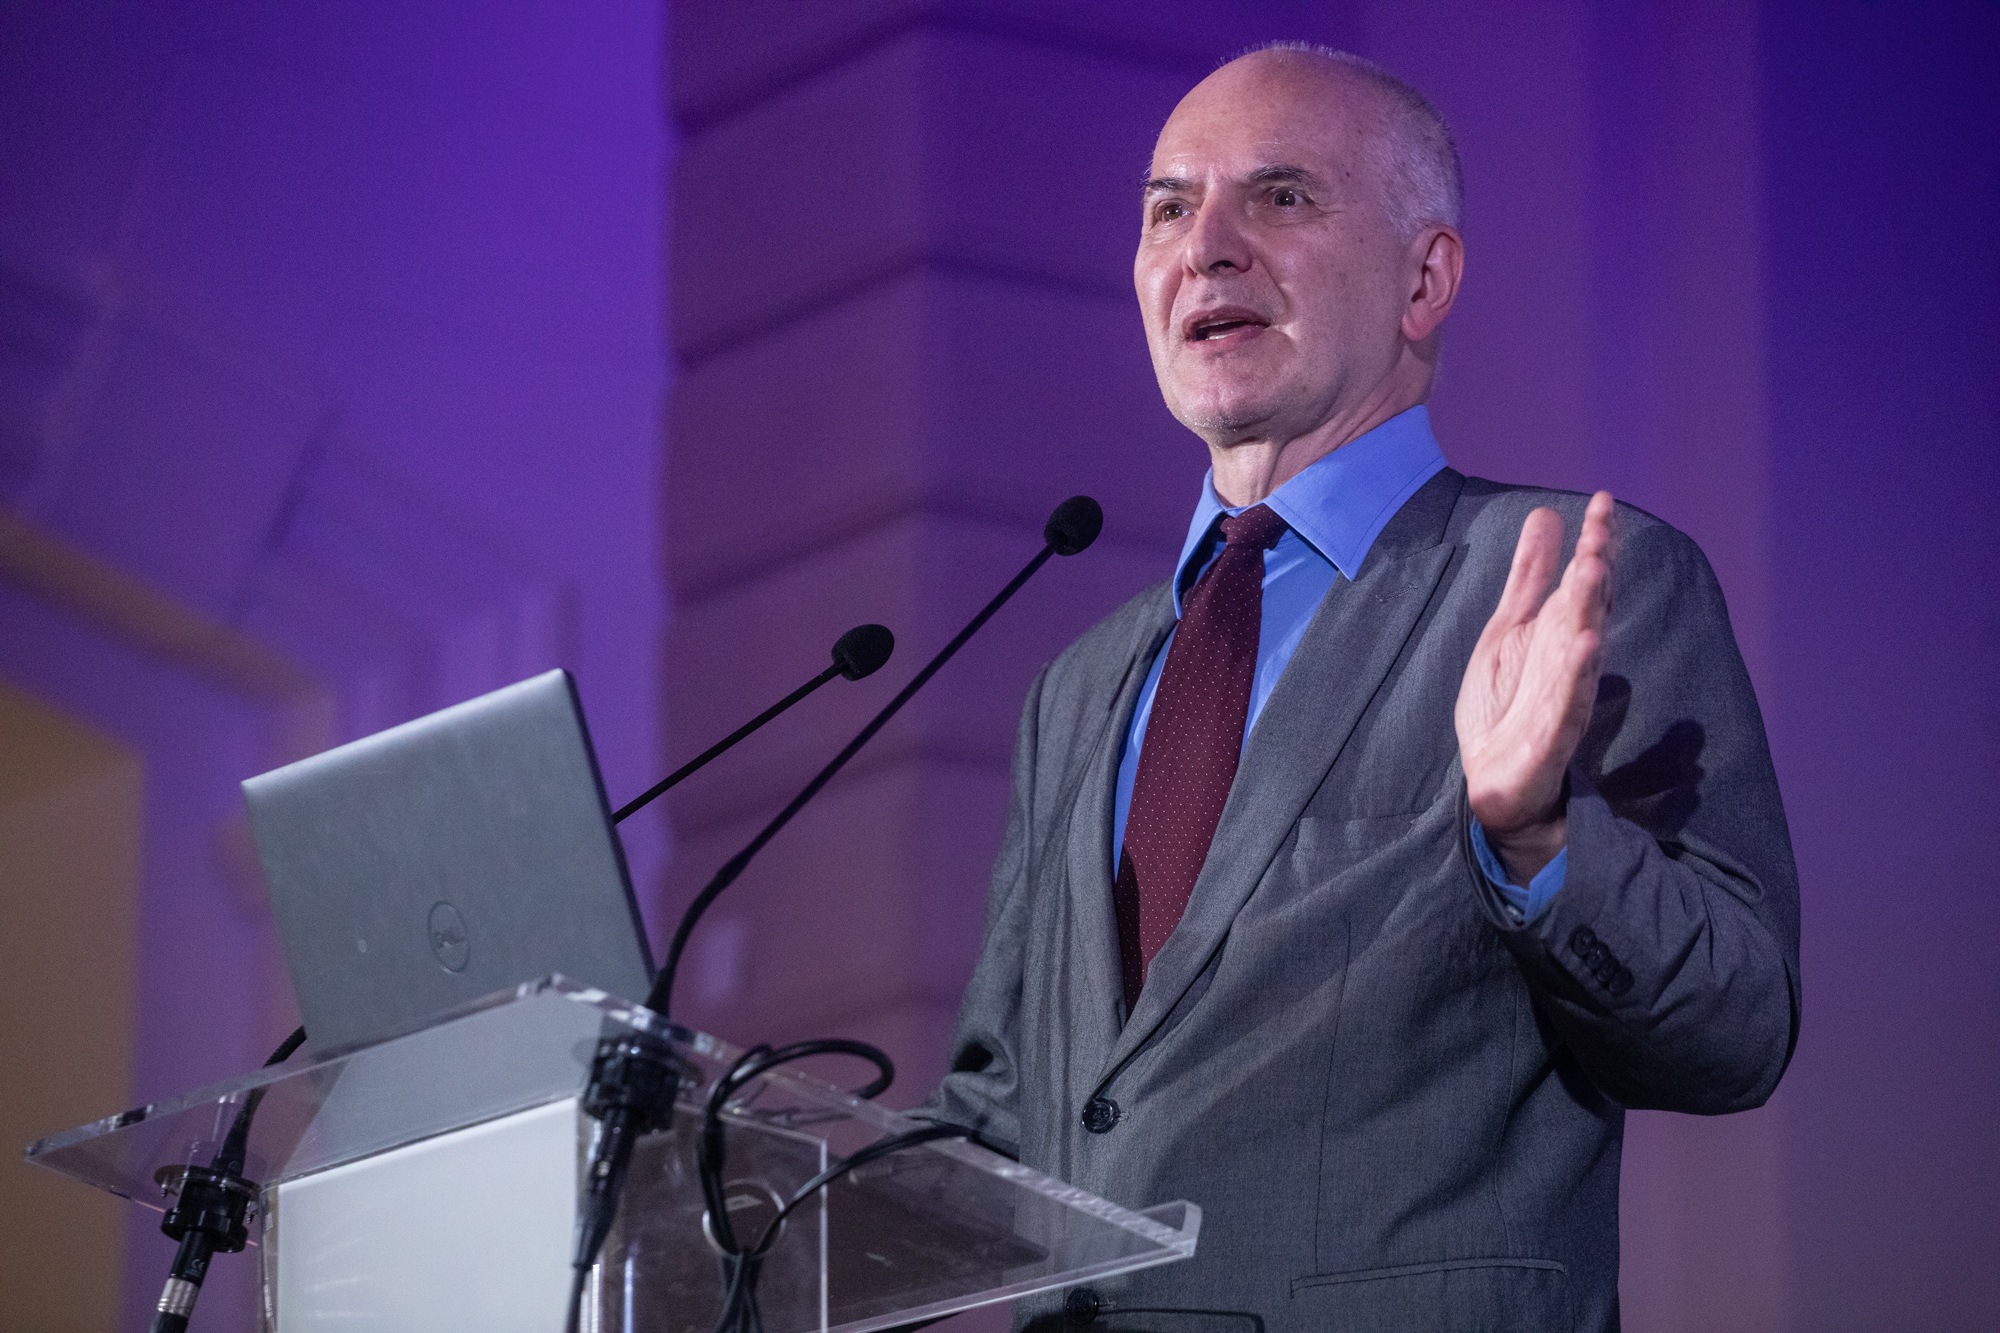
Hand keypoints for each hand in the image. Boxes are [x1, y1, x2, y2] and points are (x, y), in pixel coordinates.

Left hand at [1455, 491, 1616, 882]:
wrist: (1496, 778)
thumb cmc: (1507, 702)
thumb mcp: (1508, 629)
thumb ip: (1530, 577)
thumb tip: (1548, 515)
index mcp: (1559, 632)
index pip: (1582, 581)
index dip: (1594, 542)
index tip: (1601, 500)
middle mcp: (1568, 660)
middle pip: (1586, 609)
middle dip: (1594, 571)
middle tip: (1599, 533)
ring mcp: (1562, 697)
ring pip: (1581, 649)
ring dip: (1590, 611)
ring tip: (1594, 570)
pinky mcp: (1551, 736)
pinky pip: (1567, 702)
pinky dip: (1577, 675)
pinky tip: (1587, 644)